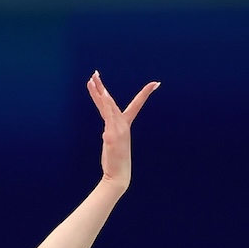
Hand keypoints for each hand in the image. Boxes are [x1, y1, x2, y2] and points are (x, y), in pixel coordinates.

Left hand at [90, 72, 158, 186]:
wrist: (119, 175)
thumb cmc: (116, 161)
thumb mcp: (113, 144)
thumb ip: (110, 134)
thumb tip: (107, 131)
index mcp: (124, 125)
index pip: (135, 105)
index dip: (145, 94)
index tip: (155, 83)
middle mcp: (122, 125)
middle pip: (112, 101)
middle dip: (103, 87)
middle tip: (95, 73)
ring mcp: (118, 129)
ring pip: (108, 106)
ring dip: (100, 91)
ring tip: (93, 79)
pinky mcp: (112, 135)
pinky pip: (108, 115)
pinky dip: (106, 103)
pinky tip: (103, 94)